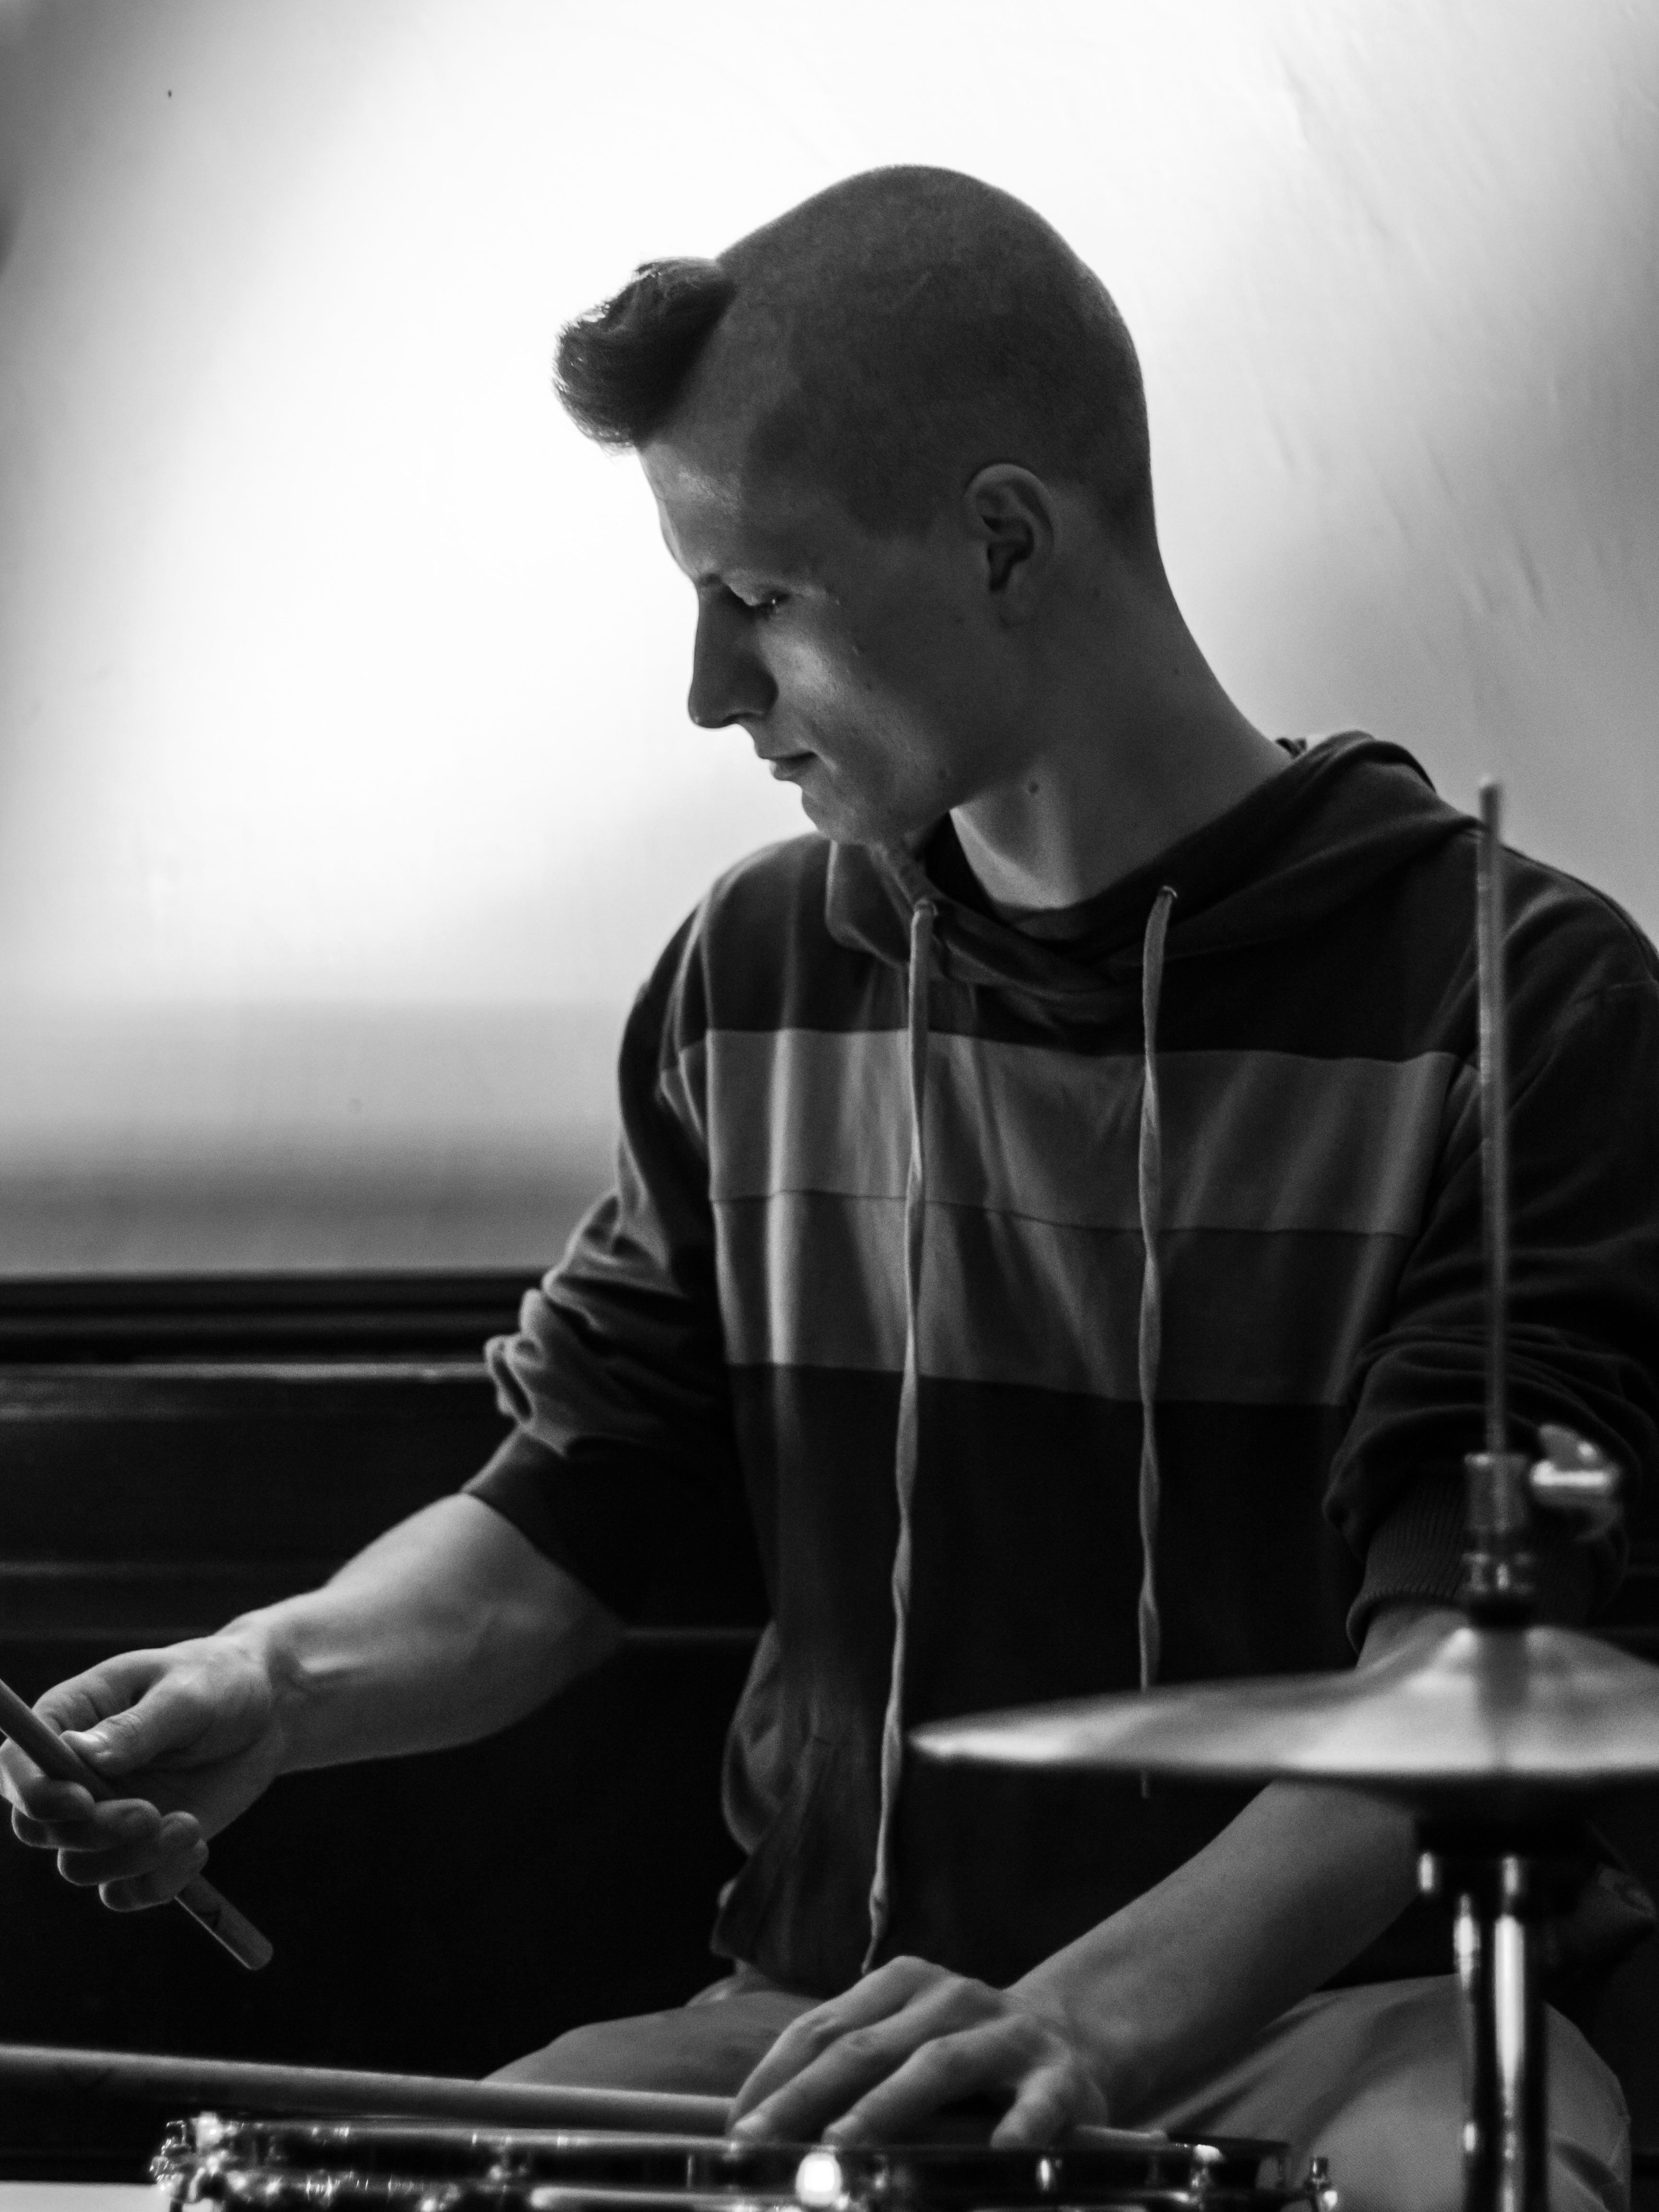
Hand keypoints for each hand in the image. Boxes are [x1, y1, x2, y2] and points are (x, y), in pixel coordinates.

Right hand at [0, 1636, 284, 1909]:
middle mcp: (75, 1774)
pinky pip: (124, 1891)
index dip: (35, 1793)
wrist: (268, 1710)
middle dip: (90, 1833)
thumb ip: (137, 1726)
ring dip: (131, 1858)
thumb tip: (80, 1753)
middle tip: (148, 1814)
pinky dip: (156, 1882)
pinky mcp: (138, 1847)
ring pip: (80, 1866)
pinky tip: (198, 1847)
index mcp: (70, 1718)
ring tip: (189, 1826)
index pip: (17, 1765)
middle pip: (39, 1827)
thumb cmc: (220, 1682)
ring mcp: (104, 1815)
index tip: (82, 1802)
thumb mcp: (187, 1693)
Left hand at [728, 1955, 1109, 2145]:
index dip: (774, 2077)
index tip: (735, 2128)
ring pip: (936, 2065)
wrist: (1071, 2040)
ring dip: (885, 2107)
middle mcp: (949, 1997)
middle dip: (805, 2097)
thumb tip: (762, 2125)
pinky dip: (1018, 2126)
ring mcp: (1005, 2032)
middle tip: (761, 2142)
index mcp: (903, 1984)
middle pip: (865, 2046)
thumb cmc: (962, 2055)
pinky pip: (1036, 2102)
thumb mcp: (905, 2041)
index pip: (823, 2027)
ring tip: (840, 2145)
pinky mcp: (1057, 2075)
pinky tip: (1000, 2151)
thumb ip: (848, 2070)